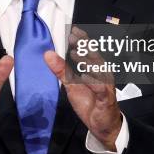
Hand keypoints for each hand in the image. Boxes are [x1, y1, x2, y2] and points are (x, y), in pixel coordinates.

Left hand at [44, 26, 121, 150]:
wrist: (102, 124)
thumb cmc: (90, 101)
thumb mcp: (71, 84)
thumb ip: (61, 69)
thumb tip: (48, 54)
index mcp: (94, 68)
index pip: (88, 51)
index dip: (82, 40)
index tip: (72, 30)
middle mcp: (102, 74)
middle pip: (94, 56)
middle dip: (84, 46)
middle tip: (73, 37)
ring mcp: (105, 85)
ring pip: (97, 70)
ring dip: (86, 61)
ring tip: (75, 53)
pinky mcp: (106, 98)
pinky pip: (101, 89)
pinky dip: (93, 82)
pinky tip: (85, 77)